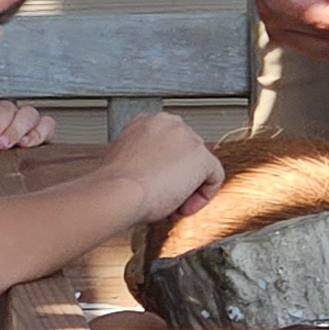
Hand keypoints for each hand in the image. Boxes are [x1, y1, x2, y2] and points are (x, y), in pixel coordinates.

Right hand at [104, 109, 224, 222]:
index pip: (168, 144)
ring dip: (187, 189)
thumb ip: (143, 161)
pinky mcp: (201, 156)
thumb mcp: (125, 163)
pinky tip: (182, 208)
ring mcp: (187, 137)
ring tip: (169, 205)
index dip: (164, 169)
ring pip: (200, 166)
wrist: (116, 192)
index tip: (154, 186)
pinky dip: (203, 197)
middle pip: (186, 153)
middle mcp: (169, 122)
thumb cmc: (113, 185)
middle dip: (178, 178)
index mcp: (145, 121)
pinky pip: (214, 177)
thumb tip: (152, 176)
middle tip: (164, 199)